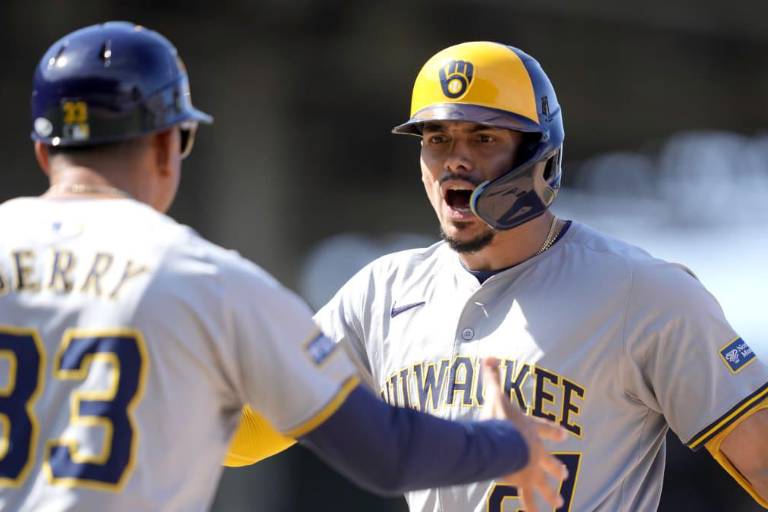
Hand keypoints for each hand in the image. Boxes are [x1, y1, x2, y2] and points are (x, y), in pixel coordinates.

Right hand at [481, 357, 568, 511]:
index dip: (554, 431)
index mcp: (531, 431)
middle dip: (556, 468)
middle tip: (564, 475)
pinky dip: (531, 509)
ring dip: (551, 494)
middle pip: (549, 461)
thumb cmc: (502, 420)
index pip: (546, 429)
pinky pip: (527, 500)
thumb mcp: (496, 395)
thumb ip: (492, 376)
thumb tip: (488, 356)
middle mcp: (536, 452)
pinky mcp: (523, 483)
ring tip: (560, 503)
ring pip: (544, 484)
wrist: (505, 443)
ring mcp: (531, 469)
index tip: (565, 435)